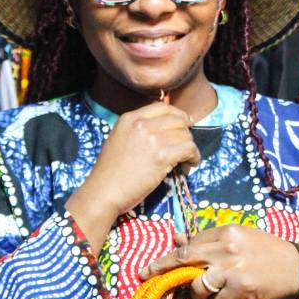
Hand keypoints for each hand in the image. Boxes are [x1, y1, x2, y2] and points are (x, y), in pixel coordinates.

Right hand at [66, 102, 199, 254]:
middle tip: (185, 148)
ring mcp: (152, 139)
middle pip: (178, 120)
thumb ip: (136, 130)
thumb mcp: (118, 139)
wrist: (104, 191)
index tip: (185, 124)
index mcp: (129, 118)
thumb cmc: (110, 172)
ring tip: (186, 160)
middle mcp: (142, 124)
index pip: (162, 107)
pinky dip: (193, 157)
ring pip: (186, 135)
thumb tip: (163, 130)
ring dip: (190, 148)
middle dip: (186, 134)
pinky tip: (189, 165)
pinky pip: (189, 149)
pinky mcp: (161, 156)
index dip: (178, 115)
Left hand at [139, 224, 298, 298]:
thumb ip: (208, 240)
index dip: (171, 256)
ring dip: (198, 294)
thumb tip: (177, 238)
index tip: (152, 265)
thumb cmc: (266, 252)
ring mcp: (233, 269)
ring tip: (209, 294)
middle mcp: (226, 248)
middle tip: (145, 275)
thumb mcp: (238, 239)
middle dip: (161, 268)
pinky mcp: (240, 288)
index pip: (189, 244)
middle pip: (184, 259)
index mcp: (225, 231)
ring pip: (198, 286)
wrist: (296, 268)